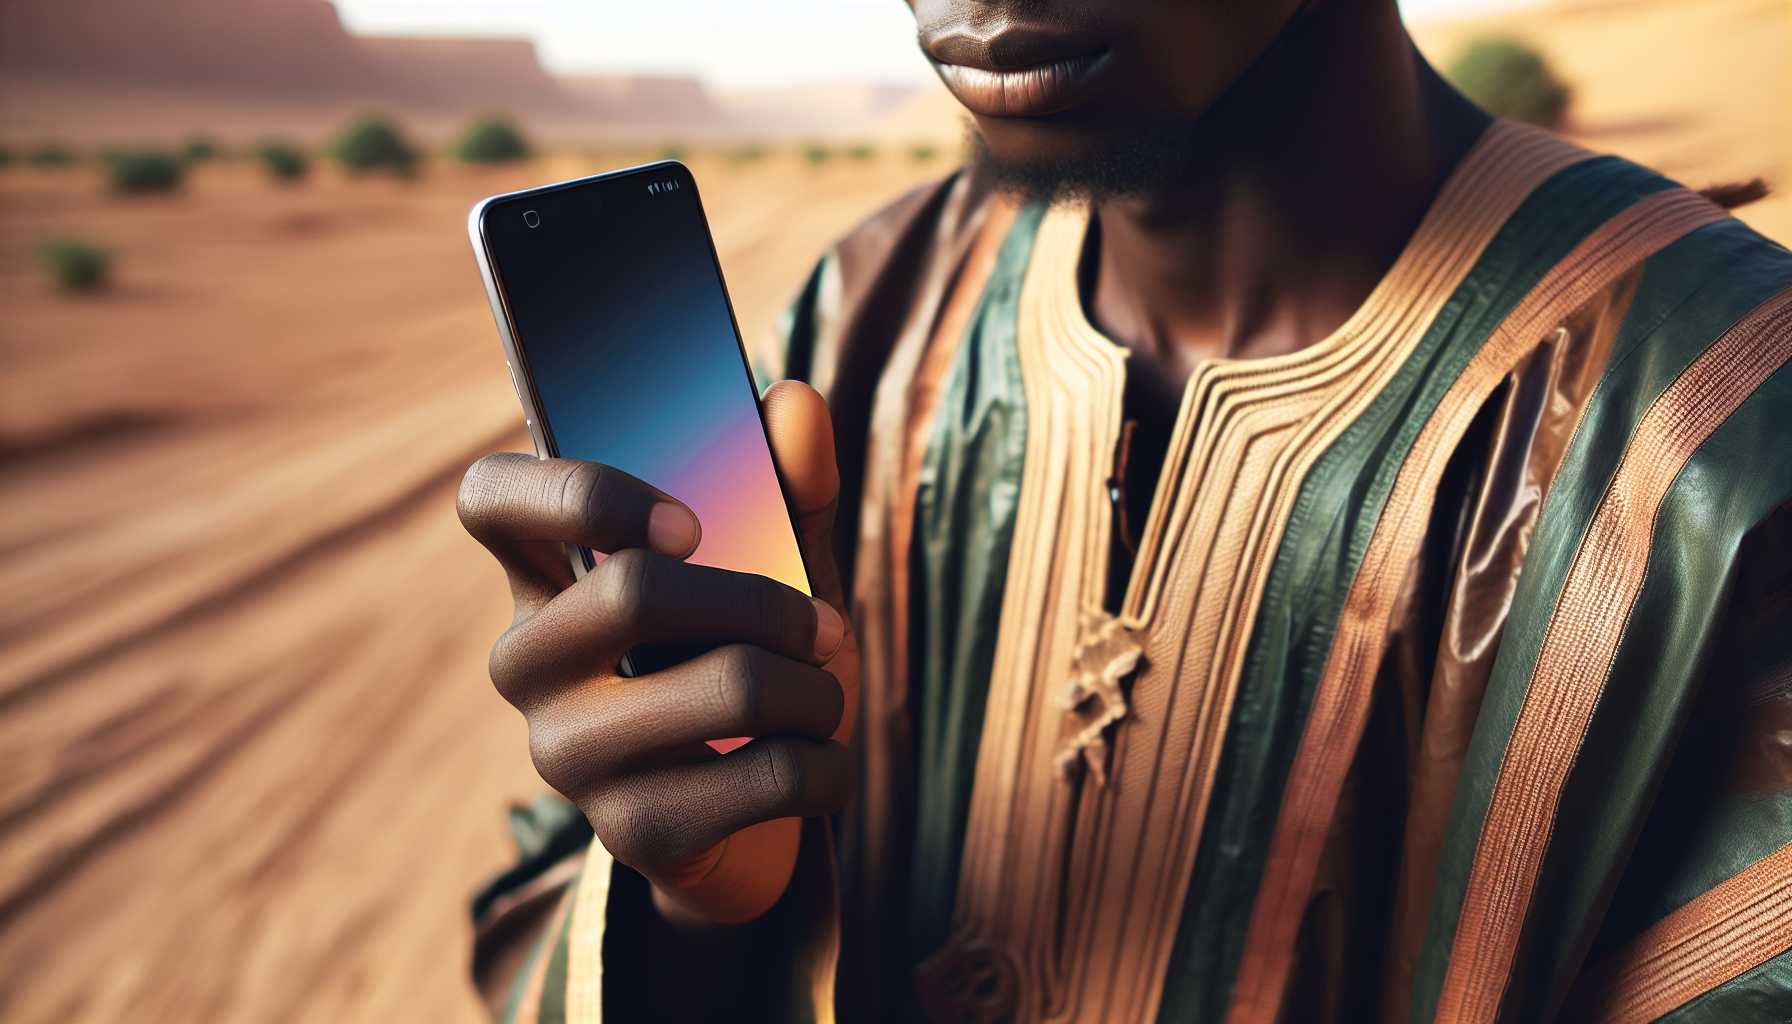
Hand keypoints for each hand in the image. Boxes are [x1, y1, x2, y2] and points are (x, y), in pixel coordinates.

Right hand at [457, 381, 858, 923]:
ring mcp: (567, 755)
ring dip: (816, 688)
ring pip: (727, 685)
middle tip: (826, 627)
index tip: (691, 522)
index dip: (581, 491)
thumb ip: (787, 484)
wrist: (755, 814)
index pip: (489, 498)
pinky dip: (827, 764)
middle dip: (770, 603)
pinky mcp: (631, 834)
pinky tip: (817, 765)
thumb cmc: (747, 660)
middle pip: (634, 591)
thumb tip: (796, 401)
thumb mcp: (775, 566)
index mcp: (545, 575)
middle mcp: (529, 662)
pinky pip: (768, 777)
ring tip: (824, 697)